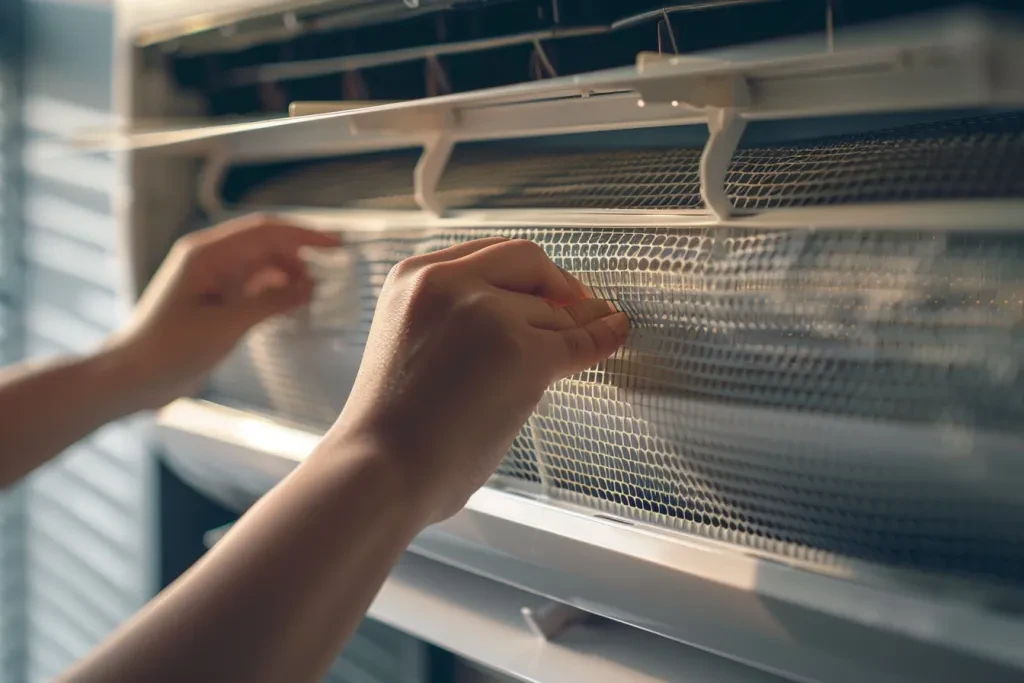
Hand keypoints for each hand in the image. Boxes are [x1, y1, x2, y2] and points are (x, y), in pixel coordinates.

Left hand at [109, 214, 338, 409]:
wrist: (132, 378)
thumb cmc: (170, 349)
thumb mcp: (226, 325)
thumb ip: (270, 302)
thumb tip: (310, 286)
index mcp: (207, 254)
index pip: (264, 231)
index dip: (304, 234)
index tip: (336, 244)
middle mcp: (211, 259)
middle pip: (266, 245)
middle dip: (300, 255)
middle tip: (333, 273)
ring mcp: (213, 279)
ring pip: (262, 266)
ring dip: (289, 275)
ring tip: (315, 295)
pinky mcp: (216, 300)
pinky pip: (254, 286)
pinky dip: (276, 292)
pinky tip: (294, 306)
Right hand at [322, 237, 628, 524]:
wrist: (381, 470)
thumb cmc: (387, 430)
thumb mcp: (407, 345)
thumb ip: (450, 322)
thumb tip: (513, 323)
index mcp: (413, 278)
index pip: (487, 254)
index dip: (525, 271)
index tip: (546, 286)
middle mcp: (449, 283)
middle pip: (528, 265)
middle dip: (558, 284)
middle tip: (580, 303)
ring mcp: (488, 315)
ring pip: (553, 311)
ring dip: (578, 324)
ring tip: (601, 326)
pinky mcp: (524, 353)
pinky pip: (578, 342)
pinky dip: (602, 338)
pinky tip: (614, 333)